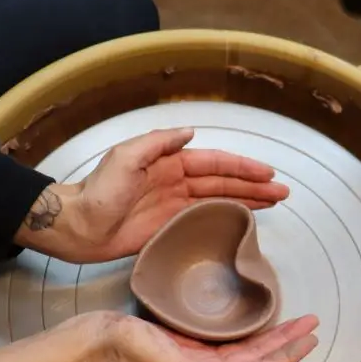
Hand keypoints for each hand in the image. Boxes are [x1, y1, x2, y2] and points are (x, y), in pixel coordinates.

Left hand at [14, 128, 289, 262]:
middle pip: (224, 182)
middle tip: (283, 192)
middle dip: (254, 185)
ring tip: (275, 203)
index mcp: (168, 162)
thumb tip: (190, 133)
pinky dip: (226, 218)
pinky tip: (244, 219)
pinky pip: (205, 220)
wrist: (77, 226)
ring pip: (219, 200)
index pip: (214, 163)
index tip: (268, 173)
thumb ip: (158, 143)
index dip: (242, 168)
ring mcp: (175, 205)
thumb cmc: (97, 191)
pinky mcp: (170, 228)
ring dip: (247, 200)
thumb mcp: (125, 157)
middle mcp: (176, 182)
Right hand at [74, 312, 319, 361]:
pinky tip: (261, 327)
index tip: (310, 337)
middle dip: (288, 344)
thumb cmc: (130, 352)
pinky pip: (231, 343)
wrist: (97, 340)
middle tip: (313, 324)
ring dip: (274, 338)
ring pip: (248, 351)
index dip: (287, 355)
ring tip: (297, 324)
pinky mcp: (189, 346)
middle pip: (260, 360)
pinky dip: (251, 335)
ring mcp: (200, 361)